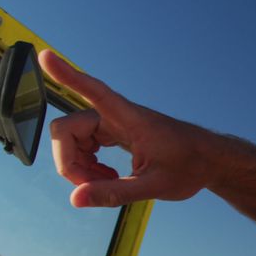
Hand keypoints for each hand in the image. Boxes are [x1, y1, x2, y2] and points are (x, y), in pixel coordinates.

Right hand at [39, 50, 219, 207]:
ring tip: (107, 184)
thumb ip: (115, 192)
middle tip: (95, 186)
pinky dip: (88, 165)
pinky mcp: (115, 133)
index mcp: (130, 118)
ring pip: (73, 140)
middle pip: (68, 131)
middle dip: (71, 163)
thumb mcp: (154, 186)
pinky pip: (85, 145)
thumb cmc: (190, 167)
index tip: (45, 55)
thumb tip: (75, 199)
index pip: (94, 91)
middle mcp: (117, 116)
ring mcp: (114, 124)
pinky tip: (108, 178)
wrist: (211, 161)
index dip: (68, 75)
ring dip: (80, 166)